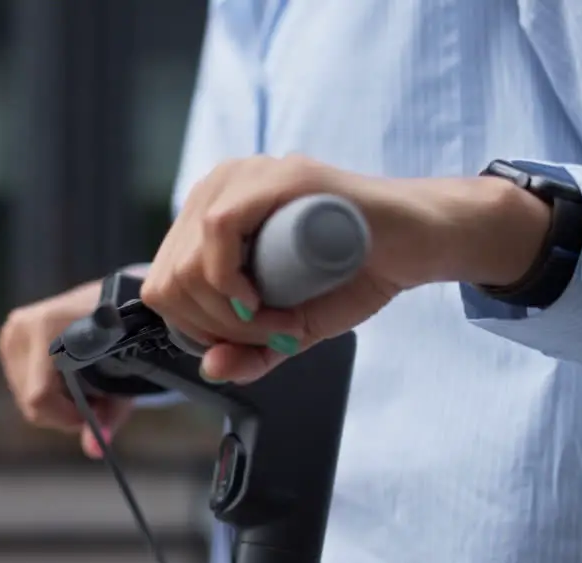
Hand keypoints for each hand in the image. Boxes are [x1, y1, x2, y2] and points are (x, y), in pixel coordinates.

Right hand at [0, 281, 134, 457]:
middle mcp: (21, 329)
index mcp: (46, 330)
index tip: (93, 412)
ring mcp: (10, 332)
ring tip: (81, 383)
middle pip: (30, 400)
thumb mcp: (122, 380)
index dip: (65, 416)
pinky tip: (64, 375)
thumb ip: (108, 416)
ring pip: (23, 396)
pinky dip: (43, 388)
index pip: (39, 397)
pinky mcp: (7, 337)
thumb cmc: (122, 340)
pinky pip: (21, 383)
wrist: (112, 301)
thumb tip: (95, 452)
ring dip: (52, 400)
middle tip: (93, 398)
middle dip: (61, 410)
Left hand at [140, 154, 549, 383]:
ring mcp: (248, 177)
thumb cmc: (354, 274)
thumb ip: (249, 349)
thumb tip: (210, 367)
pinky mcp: (280, 176)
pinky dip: (229, 279)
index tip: (242, 340)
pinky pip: (218, 227)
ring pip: (188, 260)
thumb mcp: (290, 326)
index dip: (193, 327)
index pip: (162, 282)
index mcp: (209, 217)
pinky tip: (259, 299)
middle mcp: (219, 189)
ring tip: (278, 322)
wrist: (419, 245)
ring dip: (228, 312)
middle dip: (213, 326)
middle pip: (170, 278)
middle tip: (268, 334)